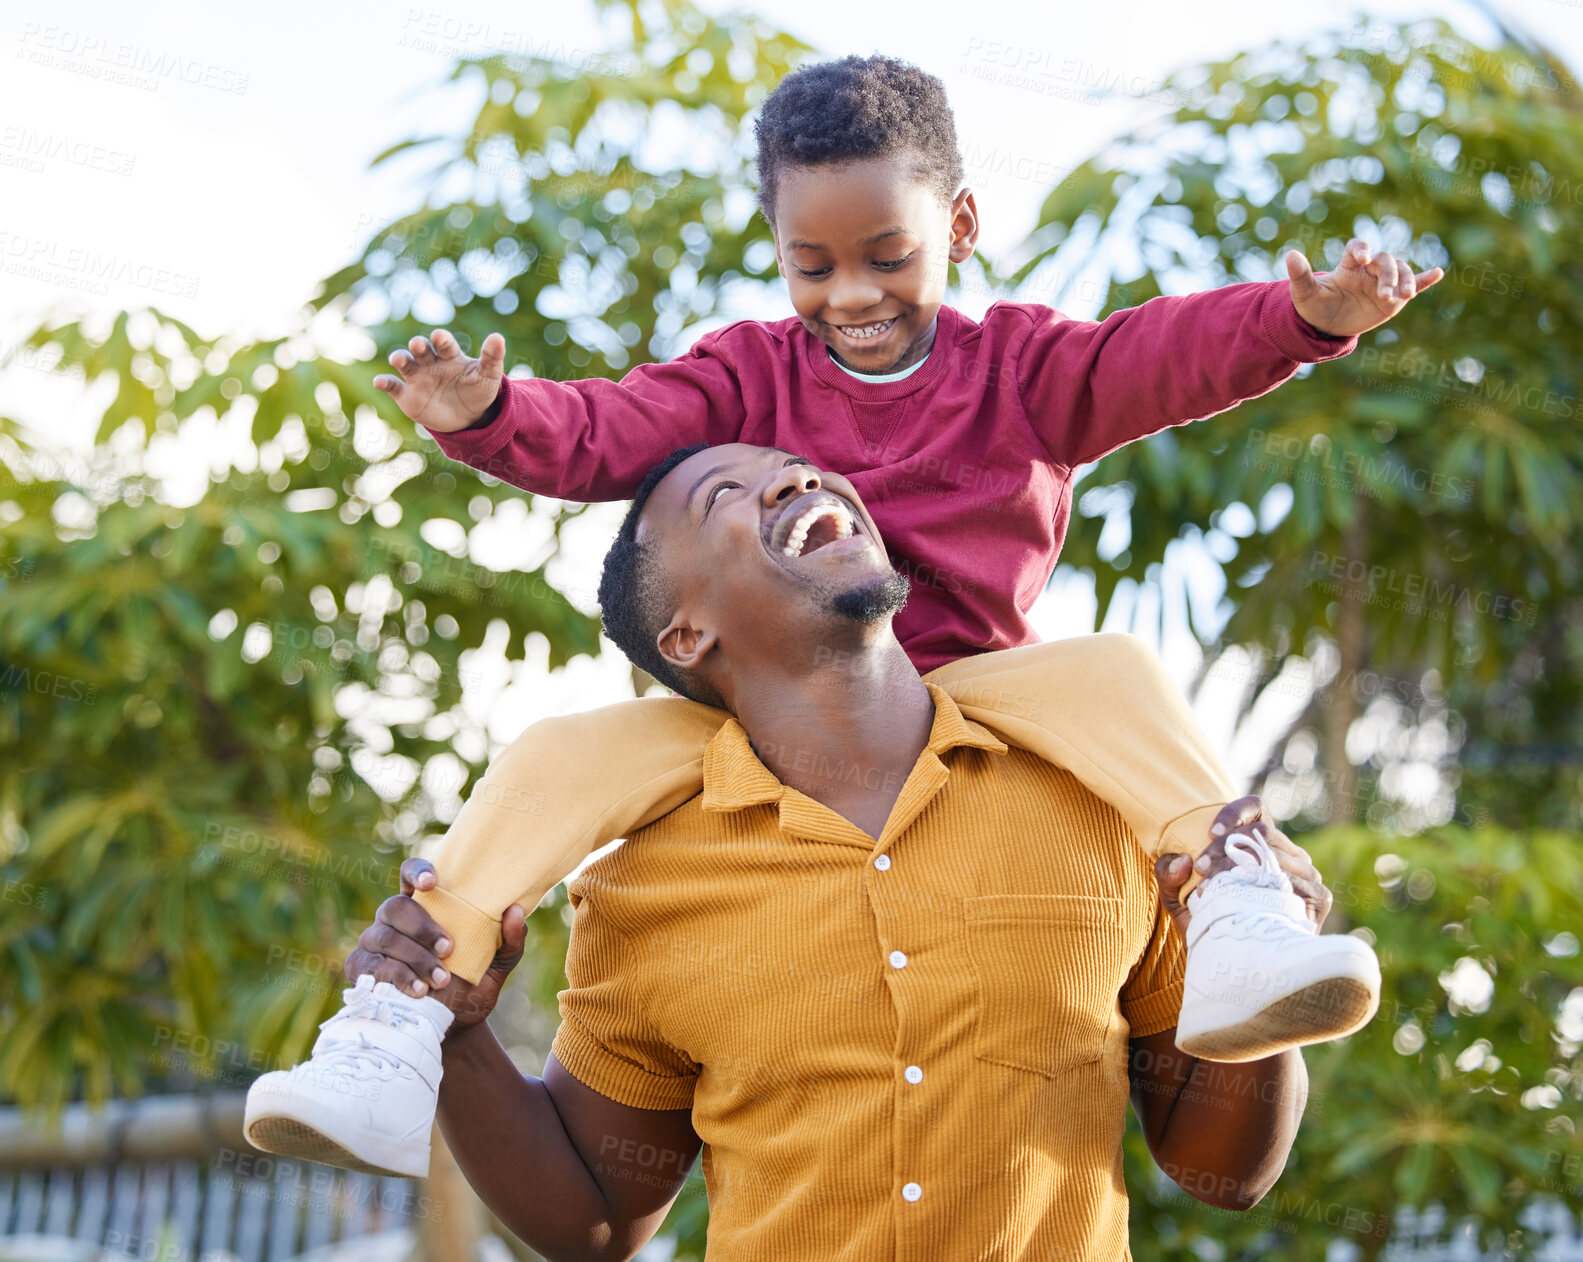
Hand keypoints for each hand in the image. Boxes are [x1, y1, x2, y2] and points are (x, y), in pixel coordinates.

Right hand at [343, 857, 525, 1027]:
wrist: (452, 1026)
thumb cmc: (472, 985)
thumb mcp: (498, 964)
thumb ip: (510, 939)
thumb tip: (515, 910)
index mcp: (427, 907)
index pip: (412, 875)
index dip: (417, 871)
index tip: (433, 882)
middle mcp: (395, 919)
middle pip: (396, 906)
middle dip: (423, 927)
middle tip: (449, 949)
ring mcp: (375, 943)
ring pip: (385, 937)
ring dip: (416, 958)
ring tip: (441, 980)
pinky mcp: (362, 970)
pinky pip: (371, 966)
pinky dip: (397, 977)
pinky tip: (418, 991)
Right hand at [373, 329, 506, 432]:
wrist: (468, 417)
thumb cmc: (478, 390)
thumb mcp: (488, 376)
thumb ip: (492, 358)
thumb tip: (498, 337)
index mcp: (449, 356)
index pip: (444, 344)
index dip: (441, 339)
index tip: (439, 337)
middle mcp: (430, 363)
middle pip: (421, 350)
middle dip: (419, 346)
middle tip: (418, 344)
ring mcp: (417, 378)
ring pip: (405, 363)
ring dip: (400, 358)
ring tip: (398, 359)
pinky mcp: (406, 395)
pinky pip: (393, 386)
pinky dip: (384, 383)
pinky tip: (379, 382)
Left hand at [1154, 795, 1332, 934]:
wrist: (1233, 964)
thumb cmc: (1207, 922)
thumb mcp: (1176, 897)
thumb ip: (1168, 874)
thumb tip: (1181, 861)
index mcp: (1259, 843)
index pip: (1255, 810)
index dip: (1234, 813)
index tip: (1211, 832)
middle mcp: (1287, 853)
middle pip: (1260, 832)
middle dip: (1225, 849)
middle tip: (1201, 868)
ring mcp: (1306, 874)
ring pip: (1275, 854)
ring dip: (1240, 870)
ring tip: (1211, 890)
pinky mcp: (1318, 898)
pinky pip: (1296, 882)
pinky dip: (1267, 888)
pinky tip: (1244, 901)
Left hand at [1286, 239, 1442, 337]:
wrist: (1326, 325)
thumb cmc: (1314, 305)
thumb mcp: (1304, 293)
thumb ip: (1300, 275)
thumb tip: (1289, 253)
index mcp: (1348, 264)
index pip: (1359, 248)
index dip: (1362, 249)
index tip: (1363, 258)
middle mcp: (1369, 269)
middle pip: (1385, 261)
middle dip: (1387, 275)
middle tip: (1384, 295)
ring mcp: (1384, 282)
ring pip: (1401, 272)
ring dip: (1406, 280)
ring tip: (1405, 295)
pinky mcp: (1395, 298)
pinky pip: (1414, 285)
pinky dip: (1426, 279)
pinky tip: (1439, 272)